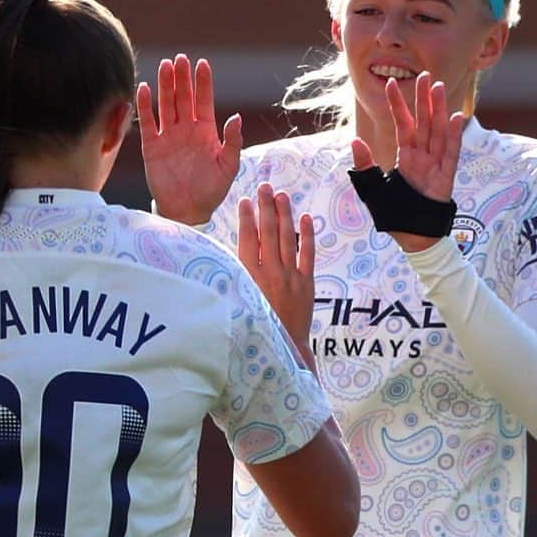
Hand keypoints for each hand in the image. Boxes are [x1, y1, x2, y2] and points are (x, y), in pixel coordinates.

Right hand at [138, 54, 242, 224]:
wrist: (188, 210)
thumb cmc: (211, 190)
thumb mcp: (229, 166)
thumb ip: (233, 142)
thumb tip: (236, 118)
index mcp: (206, 131)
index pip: (204, 100)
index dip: (203, 83)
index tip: (203, 64)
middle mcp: (186, 129)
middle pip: (183, 97)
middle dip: (182, 78)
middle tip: (180, 58)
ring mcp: (168, 136)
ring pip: (166, 105)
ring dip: (165, 86)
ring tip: (165, 66)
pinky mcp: (152, 146)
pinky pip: (147, 122)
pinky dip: (145, 106)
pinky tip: (143, 88)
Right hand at [237, 183, 314, 349]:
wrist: (281, 349)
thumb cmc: (253, 327)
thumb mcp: (236, 302)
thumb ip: (235, 277)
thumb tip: (228, 254)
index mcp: (249, 278)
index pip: (247, 240)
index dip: (246, 219)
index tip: (245, 201)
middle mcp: (270, 274)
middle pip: (268, 234)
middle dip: (266, 208)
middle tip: (265, 187)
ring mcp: (290, 278)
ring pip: (287, 239)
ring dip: (284, 216)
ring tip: (281, 196)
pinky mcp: (306, 285)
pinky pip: (308, 255)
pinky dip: (307, 236)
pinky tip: (305, 218)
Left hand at [352, 72, 462, 252]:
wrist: (412, 238)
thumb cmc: (394, 214)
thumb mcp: (372, 189)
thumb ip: (364, 166)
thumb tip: (354, 141)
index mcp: (405, 157)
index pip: (402, 125)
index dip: (397, 105)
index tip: (391, 83)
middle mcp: (422, 157)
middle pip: (423, 122)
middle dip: (423, 99)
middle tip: (425, 74)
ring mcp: (435, 165)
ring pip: (438, 131)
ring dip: (438, 110)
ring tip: (438, 87)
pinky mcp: (446, 178)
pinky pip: (451, 154)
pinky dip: (454, 137)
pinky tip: (456, 118)